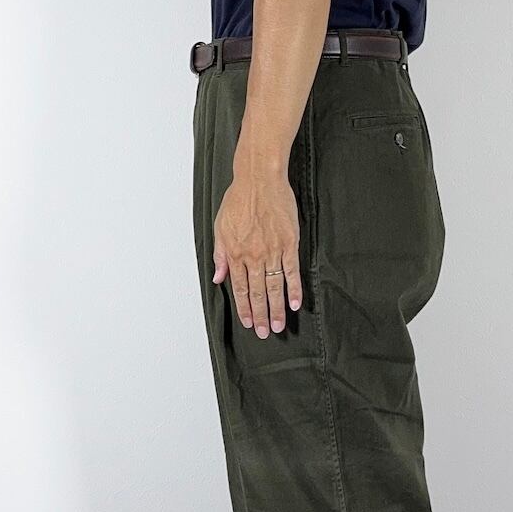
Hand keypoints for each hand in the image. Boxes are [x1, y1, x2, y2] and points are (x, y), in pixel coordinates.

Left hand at [212, 172, 303, 338]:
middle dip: (260, 315)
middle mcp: (253, 256)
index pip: (239, 288)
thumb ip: (220, 254)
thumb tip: (218, 277)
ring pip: (274, 287)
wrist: (260, 179)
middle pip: (257, 293)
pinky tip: (294, 304)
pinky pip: (291, 272)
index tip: (248, 322)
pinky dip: (293, 289)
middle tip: (264, 332)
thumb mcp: (220, 226)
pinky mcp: (289, 244)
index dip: (244, 307)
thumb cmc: (240, 198)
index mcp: (235, 253)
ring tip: (278, 325)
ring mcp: (272, 251)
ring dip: (276, 309)